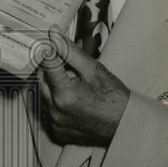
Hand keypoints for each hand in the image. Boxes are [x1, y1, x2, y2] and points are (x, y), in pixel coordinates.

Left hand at [39, 26, 130, 145]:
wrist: (125, 125)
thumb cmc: (113, 98)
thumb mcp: (94, 69)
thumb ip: (70, 51)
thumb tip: (54, 34)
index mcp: (64, 94)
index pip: (46, 63)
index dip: (50, 51)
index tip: (54, 45)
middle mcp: (55, 111)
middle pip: (42, 80)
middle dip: (52, 69)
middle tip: (69, 66)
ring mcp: (55, 123)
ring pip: (45, 95)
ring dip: (54, 85)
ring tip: (74, 83)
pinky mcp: (58, 131)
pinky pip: (50, 110)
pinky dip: (57, 101)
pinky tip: (73, 98)